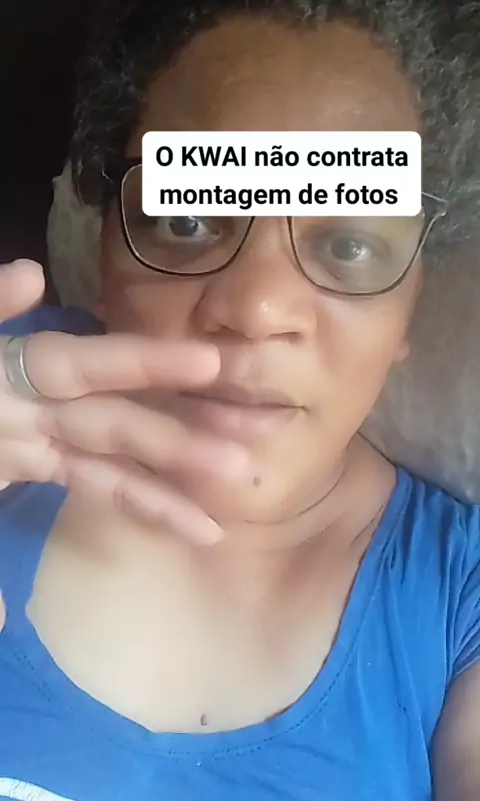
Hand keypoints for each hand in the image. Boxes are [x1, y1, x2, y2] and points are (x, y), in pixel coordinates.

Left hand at [0, 261, 249, 543]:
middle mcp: (30, 404)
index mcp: (6, 373)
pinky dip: (139, 505)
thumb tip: (32, 273)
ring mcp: (31, 442)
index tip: (209, 362)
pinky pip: (91, 489)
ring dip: (170, 480)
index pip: (85, 365)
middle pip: (115, 421)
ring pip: (114, 461)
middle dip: (178, 434)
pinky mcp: (27, 470)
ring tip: (232, 497)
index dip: (144, 362)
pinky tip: (189, 527)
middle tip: (250, 448)